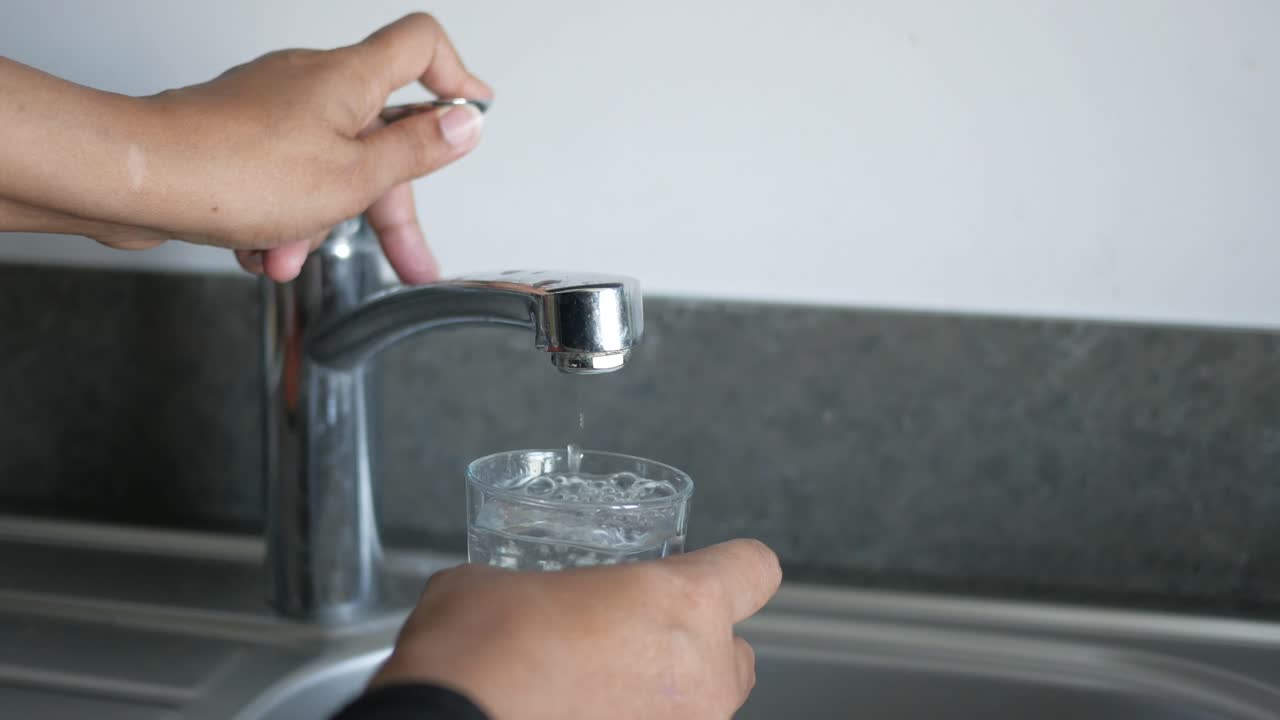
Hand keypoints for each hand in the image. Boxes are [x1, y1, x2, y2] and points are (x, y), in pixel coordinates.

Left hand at [0, 13, 490, 282]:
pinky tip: (264, 247)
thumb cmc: (234, 171)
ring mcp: (270, 109)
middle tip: (409, 257)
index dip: (456, 78)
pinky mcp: (236, 136)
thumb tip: (466, 123)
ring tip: (292, 255)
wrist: (136, 178)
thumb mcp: (354, 176)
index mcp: (349, 80)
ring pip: (326, 168)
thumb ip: (417, 150)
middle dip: (386, 206)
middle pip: (377, 135)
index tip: (473, 116)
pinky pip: (282, 179)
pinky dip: (281, 218)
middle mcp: (310, 83)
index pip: (421, 46)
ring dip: (319, 223)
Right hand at [374, 540, 782, 719]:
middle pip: (737, 653)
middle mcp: (701, 674)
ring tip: (598, 693)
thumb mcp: (500, 581)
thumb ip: (543, 584)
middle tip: (635, 645)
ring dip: (664, 699)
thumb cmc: (477, 653)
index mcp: (682, 602)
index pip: (755, 570)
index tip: (716, 571)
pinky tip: (584, 716)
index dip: (734, 567)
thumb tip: (514, 597)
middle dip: (695, 650)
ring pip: (702, 709)